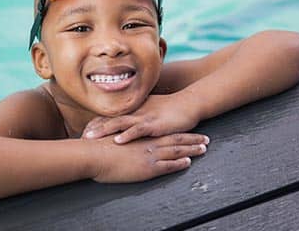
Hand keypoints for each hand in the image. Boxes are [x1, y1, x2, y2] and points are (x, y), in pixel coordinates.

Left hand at [82, 93, 204, 143]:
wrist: (189, 104)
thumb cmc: (169, 109)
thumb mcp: (149, 113)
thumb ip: (135, 118)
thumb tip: (123, 128)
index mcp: (132, 111)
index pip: (109, 117)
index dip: (95, 124)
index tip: (81, 131)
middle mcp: (135, 113)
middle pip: (110, 119)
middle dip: (94, 128)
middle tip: (79, 136)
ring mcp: (144, 117)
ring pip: (120, 124)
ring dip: (104, 131)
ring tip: (90, 138)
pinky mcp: (154, 124)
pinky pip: (138, 130)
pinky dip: (127, 135)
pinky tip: (117, 140)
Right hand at [90, 133, 208, 182]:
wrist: (92, 154)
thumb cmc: (96, 147)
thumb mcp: (109, 138)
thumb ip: (118, 137)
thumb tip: (118, 138)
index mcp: (140, 137)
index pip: (163, 133)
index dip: (177, 132)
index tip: (188, 131)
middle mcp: (147, 143)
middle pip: (174, 140)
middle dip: (191, 140)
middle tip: (205, 139)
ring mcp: (149, 154)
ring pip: (176, 151)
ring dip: (191, 150)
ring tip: (204, 149)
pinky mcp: (147, 167)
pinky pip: (167, 165)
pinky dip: (179, 163)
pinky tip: (188, 162)